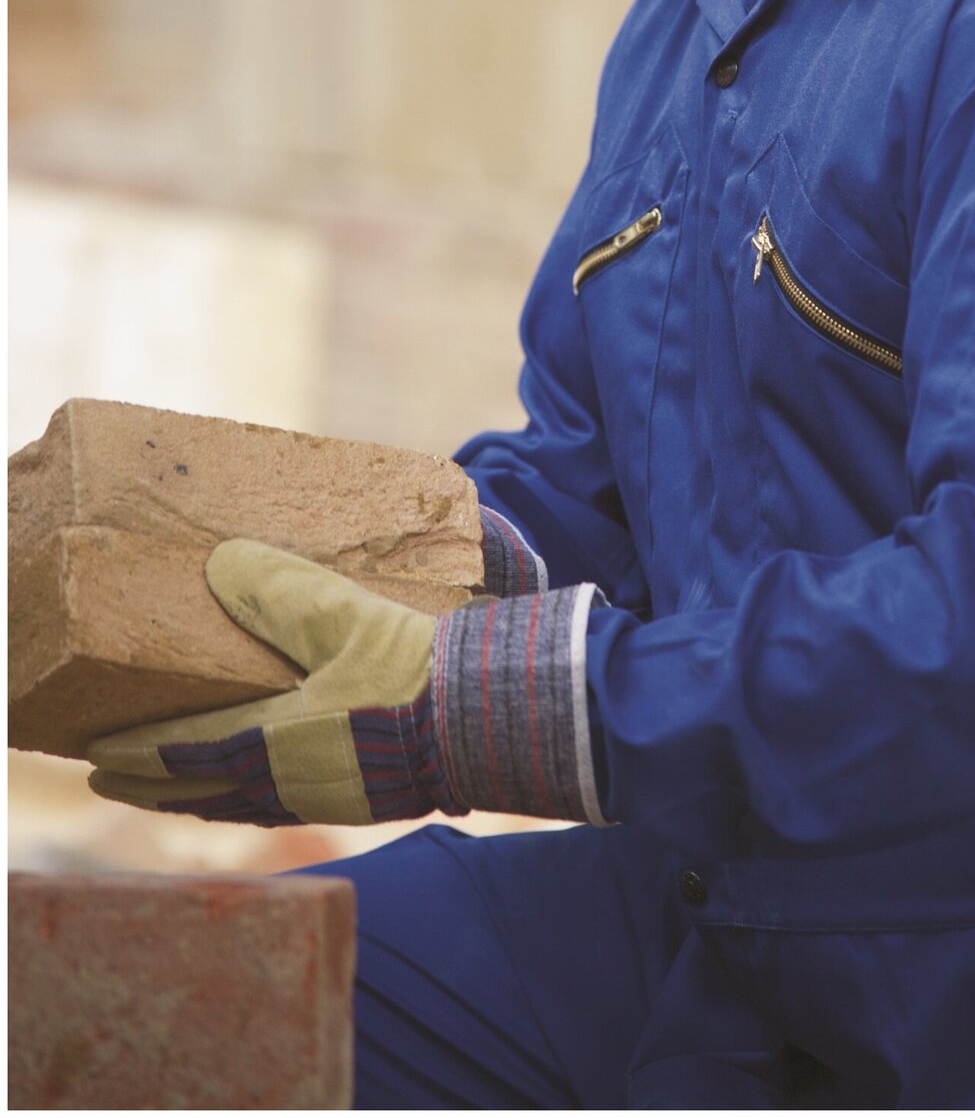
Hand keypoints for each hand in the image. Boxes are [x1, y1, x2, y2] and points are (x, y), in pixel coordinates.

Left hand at [86, 540, 468, 825]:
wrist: (482, 723)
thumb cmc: (413, 670)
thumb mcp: (344, 616)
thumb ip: (282, 592)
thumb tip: (222, 562)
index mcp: (274, 740)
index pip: (184, 749)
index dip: (135, 751)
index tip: (93, 751)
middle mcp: (287, 780)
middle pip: (199, 790)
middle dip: (148, 783)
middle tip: (105, 777)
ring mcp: (320, 797)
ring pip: (236, 805)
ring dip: (190, 796)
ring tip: (162, 789)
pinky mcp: (354, 800)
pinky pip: (273, 809)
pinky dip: (239, 803)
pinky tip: (250, 793)